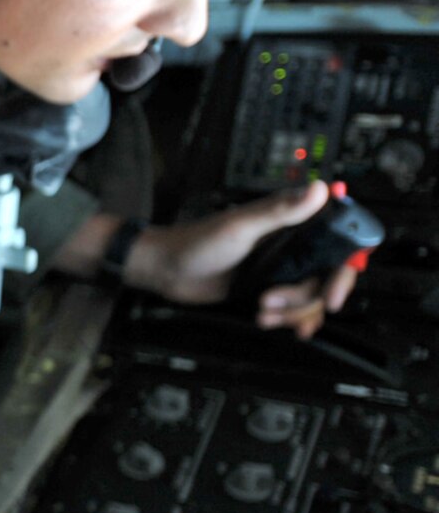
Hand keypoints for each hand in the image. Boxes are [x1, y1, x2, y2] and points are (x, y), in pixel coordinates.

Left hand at [126, 181, 359, 338]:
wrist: (166, 271)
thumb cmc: (196, 242)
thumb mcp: (240, 226)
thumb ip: (280, 210)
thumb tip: (318, 189)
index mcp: (289, 221)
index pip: (337, 239)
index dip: (346, 266)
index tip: (334, 290)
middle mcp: (290, 243)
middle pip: (328, 274)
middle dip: (314, 296)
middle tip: (301, 306)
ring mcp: (279, 267)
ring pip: (309, 295)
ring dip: (293, 310)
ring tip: (263, 310)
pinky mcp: (267, 286)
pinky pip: (293, 307)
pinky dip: (289, 319)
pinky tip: (277, 323)